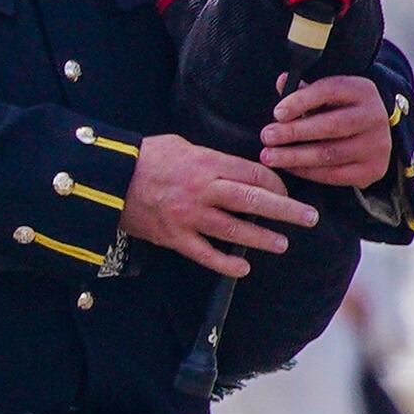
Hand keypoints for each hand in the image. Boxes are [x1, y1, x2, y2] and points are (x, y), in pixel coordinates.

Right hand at [123, 131, 318, 277]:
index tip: (285, 191)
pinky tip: (243, 268)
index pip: (254, 175)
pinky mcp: (173, 236)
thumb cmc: (144, 158)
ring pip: (235, 230)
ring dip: (262, 238)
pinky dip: (225, 263)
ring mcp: (188, 216)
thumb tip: (237, 169)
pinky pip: (205, 254)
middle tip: (309, 218)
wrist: (105, 179)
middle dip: (287, 210)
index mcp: (207, 164)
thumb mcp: (181, 146)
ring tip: (282, 244)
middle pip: (254, 201)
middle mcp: (202, 190)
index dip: (277, 184)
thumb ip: (212, 159)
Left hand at [257, 74, 394, 190]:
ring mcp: (377, 144)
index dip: (301, 101)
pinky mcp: (374, 168)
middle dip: (294, 132)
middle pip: (331, 125)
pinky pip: (335, 174)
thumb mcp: (326, 95)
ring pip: (331, 153)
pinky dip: (308, 172)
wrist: (372, 135)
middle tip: (266, 137)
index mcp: (362, 90)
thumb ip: (304, 91)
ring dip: (295, 156)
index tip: (276, 113)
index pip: (330, 91)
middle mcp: (375, 116)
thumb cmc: (338, 110)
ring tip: (269, 156)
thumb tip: (282, 81)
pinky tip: (288, 168)